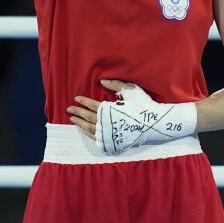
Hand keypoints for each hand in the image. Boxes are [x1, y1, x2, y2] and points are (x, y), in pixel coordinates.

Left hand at [77, 79, 197, 154]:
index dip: (83, 101)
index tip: (76, 98)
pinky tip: (85, 130)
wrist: (154, 124)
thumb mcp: (131, 90)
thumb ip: (116, 85)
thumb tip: (101, 80)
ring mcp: (109, 134)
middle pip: (87, 117)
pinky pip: (96, 138)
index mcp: (109, 111)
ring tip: (73, 120)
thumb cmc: (143, 105)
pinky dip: (88, 133)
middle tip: (69, 109)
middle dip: (77, 113)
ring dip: (80, 124)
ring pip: (90, 129)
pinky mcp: (112, 141)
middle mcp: (106, 123)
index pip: (92, 105)